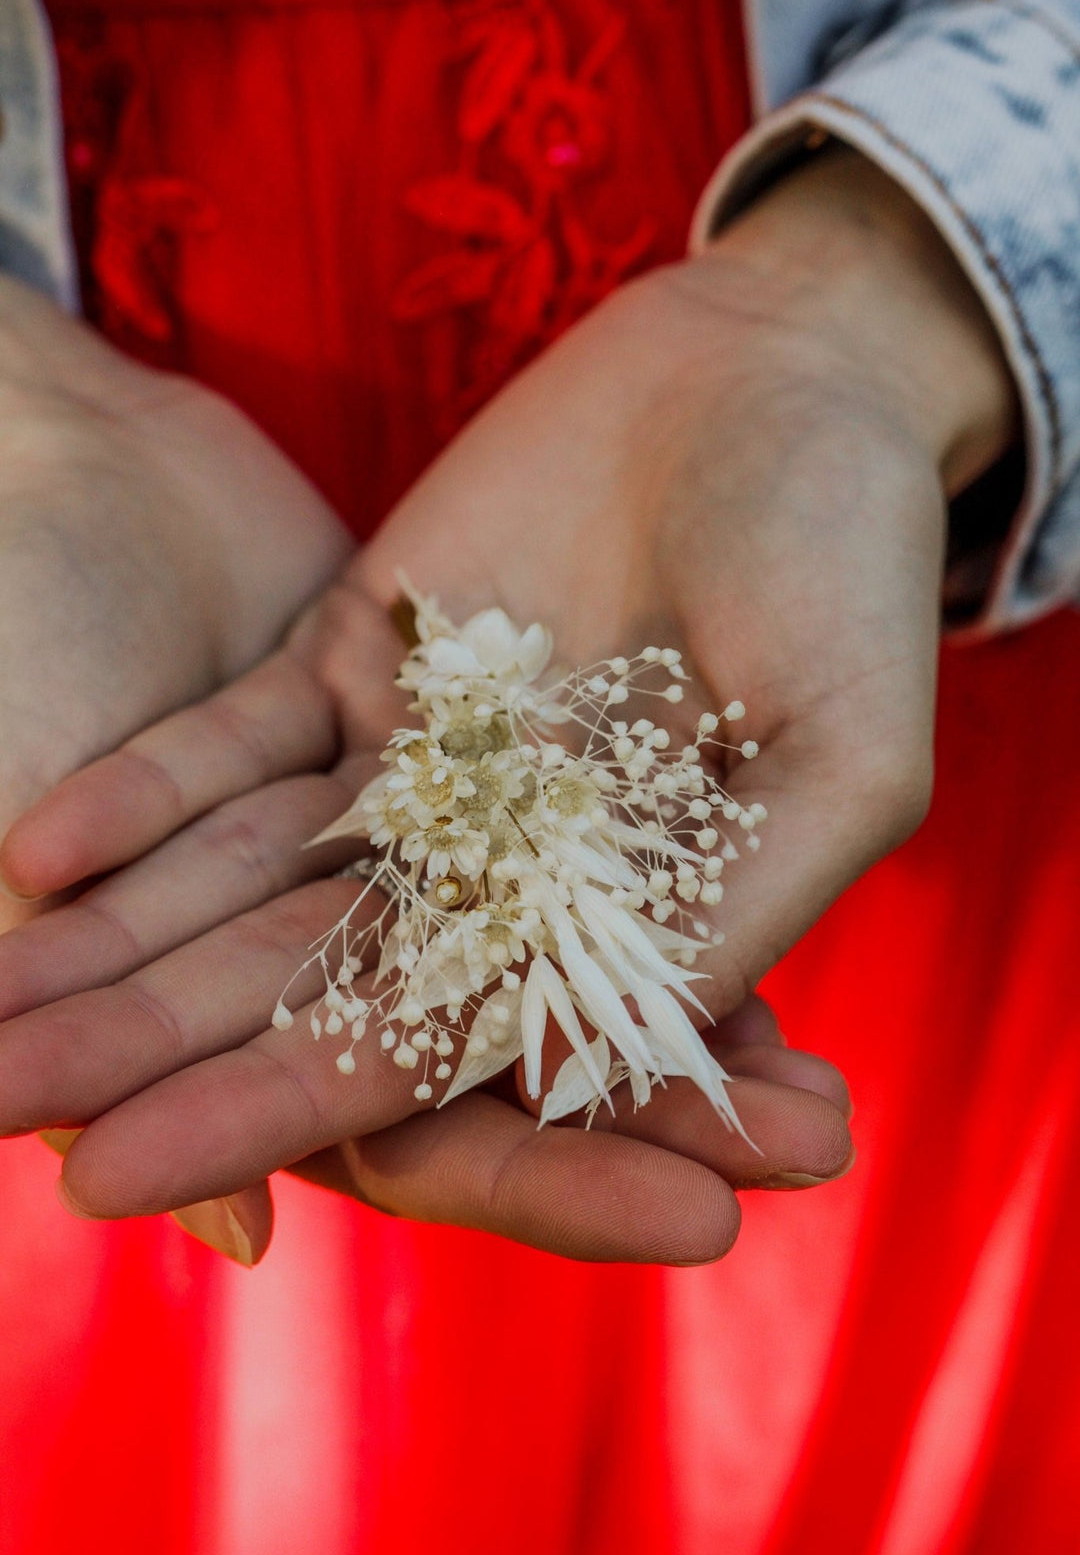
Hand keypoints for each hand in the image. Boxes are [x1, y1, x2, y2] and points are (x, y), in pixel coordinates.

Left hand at [0, 148, 1013, 1263]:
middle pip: (294, 987)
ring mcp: (411, 768)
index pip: (421, 1055)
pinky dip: (141, 792)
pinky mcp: (356, 659)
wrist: (782, 375)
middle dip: (140, 1057)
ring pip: (237, 885)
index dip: (273, 1115)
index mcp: (599, 931)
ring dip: (105, 950)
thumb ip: (717, 922)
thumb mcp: (837, 762)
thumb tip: (567, 1083)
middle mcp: (487, 873)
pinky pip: (231, 746)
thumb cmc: (848, 567)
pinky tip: (31, 855)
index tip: (115, 1178)